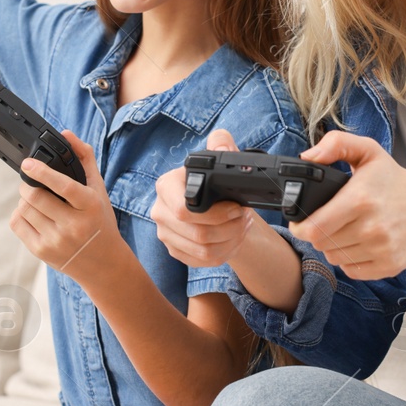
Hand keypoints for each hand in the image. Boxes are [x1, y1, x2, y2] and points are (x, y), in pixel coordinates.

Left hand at [12, 132, 123, 284]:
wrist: (104, 263)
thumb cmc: (100, 221)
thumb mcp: (99, 190)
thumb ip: (84, 159)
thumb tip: (66, 135)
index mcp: (90, 206)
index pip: (63, 186)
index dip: (42, 172)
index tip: (27, 163)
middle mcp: (74, 225)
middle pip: (36, 197)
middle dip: (27, 184)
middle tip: (30, 181)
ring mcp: (57, 240)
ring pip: (24, 209)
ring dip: (25, 199)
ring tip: (36, 200)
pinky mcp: (42, 251)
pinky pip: (18, 223)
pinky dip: (20, 213)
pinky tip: (32, 214)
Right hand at [150, 129, 255, 268]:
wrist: (212, 204)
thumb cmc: (215, 181)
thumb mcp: (221, 159)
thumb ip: (222, 144)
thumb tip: (221, 146)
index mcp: (166, 186)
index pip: (182, 209)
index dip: (215, 213)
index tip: (236, 207)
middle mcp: (160, 211)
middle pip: (197, 234)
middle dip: (230, 228)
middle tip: (245, 217)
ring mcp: (166, 234)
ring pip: (203, 250)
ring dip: (231, 240)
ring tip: (243, 226)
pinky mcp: (176, 251)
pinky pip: (203, 261)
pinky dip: (225, 252)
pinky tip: (234, 238)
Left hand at [288, 131, 405, 280]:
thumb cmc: (394, 180)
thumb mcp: (368, 151)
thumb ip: (336, 144)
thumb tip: (308, 158)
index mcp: (360, 199)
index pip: (313, 228)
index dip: (300, 227)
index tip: (301, 222)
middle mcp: (371, 228)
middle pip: (321, 244)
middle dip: (318, 234)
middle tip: (327, 222)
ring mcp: (381, 249)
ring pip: (335, 258)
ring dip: (333, 247)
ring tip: (345, 230)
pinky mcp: (389, 265)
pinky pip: (352, 270)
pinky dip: (349, 260)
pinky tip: (358, 244)